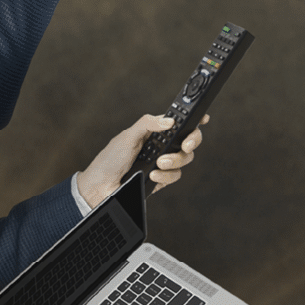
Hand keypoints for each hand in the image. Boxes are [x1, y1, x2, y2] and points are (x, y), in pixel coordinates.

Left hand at [78, 113, 206, 205]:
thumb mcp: (127, 136)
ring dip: (174, 161)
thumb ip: (148, 124)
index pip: (177, 123)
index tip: (203, 118)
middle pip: (188, 141)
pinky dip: (166, 176)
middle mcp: (161, 147)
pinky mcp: (162, 180)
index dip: (193, 120)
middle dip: (191, 141)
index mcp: (153, 133)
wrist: (102, 187)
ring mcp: (163, 164)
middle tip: (185, 145)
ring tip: (158, 163)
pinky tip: (153, 175)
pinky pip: (175, 176)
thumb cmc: (110, 160)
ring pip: (185, 160)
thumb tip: (169, 121)